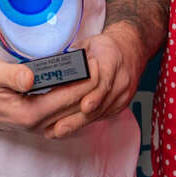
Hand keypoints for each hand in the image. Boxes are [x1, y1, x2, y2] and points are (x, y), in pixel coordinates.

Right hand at [0, 55, 92, 133]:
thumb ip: (12, 75)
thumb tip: (31, 77)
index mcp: (28, 113)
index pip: (67, 98)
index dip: (86, 81)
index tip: (97, 64)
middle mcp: (35, 124)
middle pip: (74, 109)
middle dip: (92, 88)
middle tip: (104, 66)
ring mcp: (36, 125)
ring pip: (72, 115)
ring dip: (86, 96)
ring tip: (98, 75)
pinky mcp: (36, 122)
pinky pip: (64, 115)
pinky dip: (76, 103)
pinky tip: (83, 90)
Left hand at [46, 23, 147, 138]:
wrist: (128, 52)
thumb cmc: (103, 48)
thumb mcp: (86, 45)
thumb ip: (70, 57)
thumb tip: (47, 69)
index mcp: (112, 58)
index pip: (104, 79)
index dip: (95, 95)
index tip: (84, 106)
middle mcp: (121, 78)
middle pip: (100, 102)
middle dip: (78, 117)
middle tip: (58, 128)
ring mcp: (122, 94)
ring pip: (100, 112)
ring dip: (78, 123)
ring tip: (57, 131)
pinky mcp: (120, 105)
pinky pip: (102, 116)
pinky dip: (85, 123)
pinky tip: (69, 128)